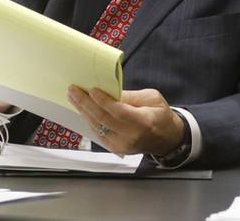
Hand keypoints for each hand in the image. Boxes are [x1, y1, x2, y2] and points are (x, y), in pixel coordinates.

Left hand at [67, 86, 184, 155]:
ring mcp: (122, 145)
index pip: (119, 112)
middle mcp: (131, 136)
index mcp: (144, 122)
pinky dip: (89, 120)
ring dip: (83, 111)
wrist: (166, 138)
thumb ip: (131, 96)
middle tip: (74, 91)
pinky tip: (83, 110)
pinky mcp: (115, 148)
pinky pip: (98, 133)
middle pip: (103, 119)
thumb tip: (109, 92)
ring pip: (97, 127)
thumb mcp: (152, 98)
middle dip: (86, 104)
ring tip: (74, 98)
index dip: (103, 101)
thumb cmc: (160, 115)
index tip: (91, 90)